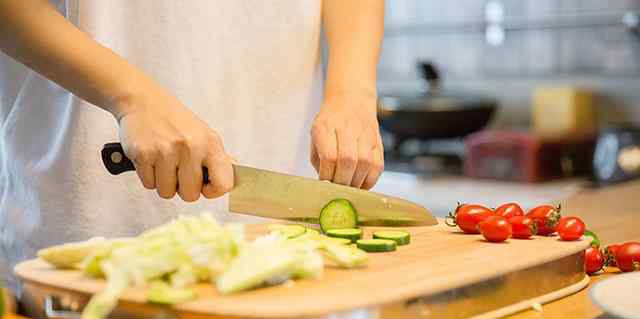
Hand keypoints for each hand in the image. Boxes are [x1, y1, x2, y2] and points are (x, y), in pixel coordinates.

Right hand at [116, 83, 233, 201]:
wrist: (144, 101)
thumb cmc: (177, 122)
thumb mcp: (204, 134)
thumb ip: (218, 158)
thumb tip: (234, 177)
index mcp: (210, 143)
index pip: (223, 184)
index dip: (213, 192)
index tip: (204, 186)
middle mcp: (191, 146)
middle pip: (190, 195)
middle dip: (183, 188)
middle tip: (179, 170)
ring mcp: (166, 150)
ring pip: (167, 192)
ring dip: (164, 183)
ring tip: (164, 163)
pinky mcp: (144, 154)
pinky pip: (149, 184)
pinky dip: (149, 176)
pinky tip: (151, 158)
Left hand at [310, 92, 383, 188]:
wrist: (351, 100)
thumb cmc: (330, 123)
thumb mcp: (315, 136)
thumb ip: (318, 160)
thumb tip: (325, 184)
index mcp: (326, 126)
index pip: (329, 156)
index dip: (327, 174)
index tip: (324, 183)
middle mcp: (347, 128)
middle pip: (348, 160)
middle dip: (342, 181)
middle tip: (336, 189)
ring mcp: (365, 134)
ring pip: (365, 163)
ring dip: (356, 182)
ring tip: (348, 188)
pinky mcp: (378, 142)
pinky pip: (377, 166)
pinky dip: (369, 180)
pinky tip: (360, 184)